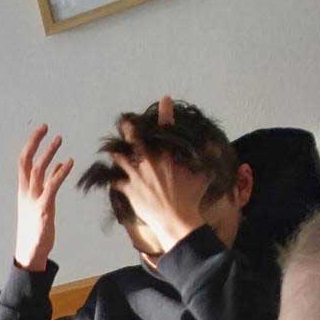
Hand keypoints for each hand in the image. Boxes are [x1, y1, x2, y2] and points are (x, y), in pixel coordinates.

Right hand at [14, 124, 72, 271]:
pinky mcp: (43, 210)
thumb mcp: (40, 203)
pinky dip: (60, 173)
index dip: (31, 144)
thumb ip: (48, 183)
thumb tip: (57, 166)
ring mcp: (34, 201)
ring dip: (48, 153)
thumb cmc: (36, 229)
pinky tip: (69, 162)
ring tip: (59, 139)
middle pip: (26, 162)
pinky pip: (51, 187)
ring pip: (38, 171)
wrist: (30, 253)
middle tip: (46, 127)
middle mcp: (26, 193)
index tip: (41, 129)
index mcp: (23, 191)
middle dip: (34, 143)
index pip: (23, 162)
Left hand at [110, 96, 207, 255]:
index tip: (165, 99)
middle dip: (129, 129)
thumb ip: (207, 157)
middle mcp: (150, 162)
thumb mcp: (204, 175)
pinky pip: (115, 181)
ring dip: (116, 151)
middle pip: (136, 140)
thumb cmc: (192, 198)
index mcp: (168, 155)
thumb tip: (215, 144)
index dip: (165, 111)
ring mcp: (138, 175)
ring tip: (110, 147)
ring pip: (121, 158)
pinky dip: (110, 177)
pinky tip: (105, 176)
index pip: (167, 127)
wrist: (177, 220)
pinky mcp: (129, 190)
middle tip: (124, 121)